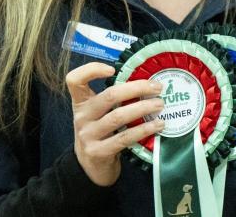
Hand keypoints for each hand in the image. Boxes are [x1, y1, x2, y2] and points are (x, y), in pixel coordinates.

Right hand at [66, 62, 165, 186]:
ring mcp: (88, 135)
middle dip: (137, 88)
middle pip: (109, 96)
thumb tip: (148, 82)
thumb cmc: (100, 133)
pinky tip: (158, 125)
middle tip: (158, 87)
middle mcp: (82, 117)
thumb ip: (114, 99)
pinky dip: (144, 129)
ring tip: (160, 105)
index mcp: (81, 103)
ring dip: (143, 108)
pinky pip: (124, 138)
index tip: (112, 69)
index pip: (75, 80)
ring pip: (118, 117)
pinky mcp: (99, 152)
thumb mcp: (99, 114)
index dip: (91, 70)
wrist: (89, 167)